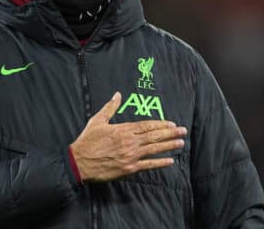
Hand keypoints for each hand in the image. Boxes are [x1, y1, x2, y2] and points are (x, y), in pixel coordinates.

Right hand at [70, 91, 186, 182]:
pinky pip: (148, 165)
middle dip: (170, 133)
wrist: (79, 161)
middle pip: (154, 136)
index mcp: (123, 129)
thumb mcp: (98, 120)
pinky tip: (170, 161)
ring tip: (180, 143)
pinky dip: (160, 163)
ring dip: (169, 146)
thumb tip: (117, 94)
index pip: (146, 126)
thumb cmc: (88, 141)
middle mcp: (129, 142)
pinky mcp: (129, 168)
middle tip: (183, 131)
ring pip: (154, 149)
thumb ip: (110, 107)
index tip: (172, 124)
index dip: (161, 125)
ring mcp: (130, 155)